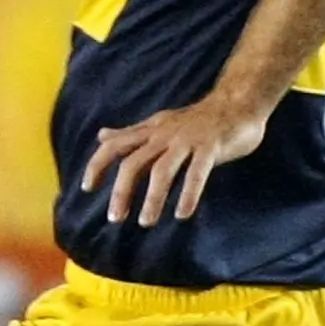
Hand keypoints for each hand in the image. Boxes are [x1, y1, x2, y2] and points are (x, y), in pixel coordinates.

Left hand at [79, 100, 269, 226]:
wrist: (238, 102)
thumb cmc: (197, 119)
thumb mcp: (159, 124)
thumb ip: (131, 134)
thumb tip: (102, 137)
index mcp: (151, 131)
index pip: (115, 146)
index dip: (97, 165)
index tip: (87, 188)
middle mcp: (164, 135)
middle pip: (134, 163)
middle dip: (121, 191)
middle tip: (115, 218)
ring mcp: (188, 141)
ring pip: (163, 170)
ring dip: (152, 198)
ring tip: (146, 222)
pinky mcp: (211, 147)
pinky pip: (197, 172)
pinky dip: (188, 193)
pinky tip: (182, 214)